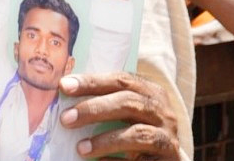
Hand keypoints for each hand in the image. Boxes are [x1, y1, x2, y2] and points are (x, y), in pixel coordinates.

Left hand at [58, 72, 179, 158]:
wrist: (164, 158)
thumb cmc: (138, 129)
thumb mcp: (126, 111)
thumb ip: (105, 101)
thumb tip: (65, 97)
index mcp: (149, 91)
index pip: (119, 80)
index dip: (92, 81)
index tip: (64, 86)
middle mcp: (162, 110)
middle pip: (127, 102)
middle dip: (94, 109)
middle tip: (66, 119)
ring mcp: (167, 135)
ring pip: (137, 133)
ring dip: (105, 140)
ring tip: (80, 148)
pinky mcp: (169, 157)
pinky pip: (140, 159)